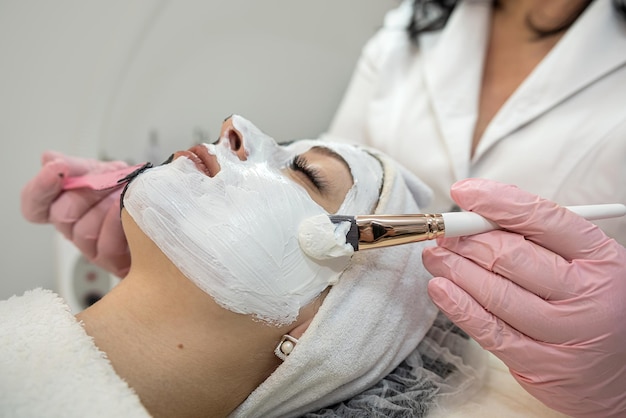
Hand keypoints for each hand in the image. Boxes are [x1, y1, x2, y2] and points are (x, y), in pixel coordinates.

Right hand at [21, 151, 131, 276]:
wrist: (164, 206)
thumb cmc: (130, 191)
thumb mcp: (102, 171)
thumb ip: (74, 166)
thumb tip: (48, 158)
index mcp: (64, 207)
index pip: (34, 206)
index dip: (39, 189)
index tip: (56, 169)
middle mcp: (74, 230)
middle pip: (61, 216)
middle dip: (86, 193)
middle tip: (105, 181)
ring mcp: (93, 250)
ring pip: (84, 233)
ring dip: (105, 208)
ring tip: (123, 194)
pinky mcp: (114, 264)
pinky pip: (107, 248)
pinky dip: (118, 224)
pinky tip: (127, 210)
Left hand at [422, 178, 625, 417]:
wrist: (625, 370)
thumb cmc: (595, 303)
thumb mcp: (584, 262)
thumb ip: (540, 236)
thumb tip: (482, 211)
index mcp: (600, 258)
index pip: (542, 218)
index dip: (496, 201)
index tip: (464, 191)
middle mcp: (587, 295)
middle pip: (511, 256)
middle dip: (466, 238)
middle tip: (443, 232)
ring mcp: (566, 333)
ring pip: (495, 293)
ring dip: (454, 269)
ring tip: (434, 256)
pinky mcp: (542, 365)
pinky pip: (490, 331)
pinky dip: (458, 306)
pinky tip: (440, 289)